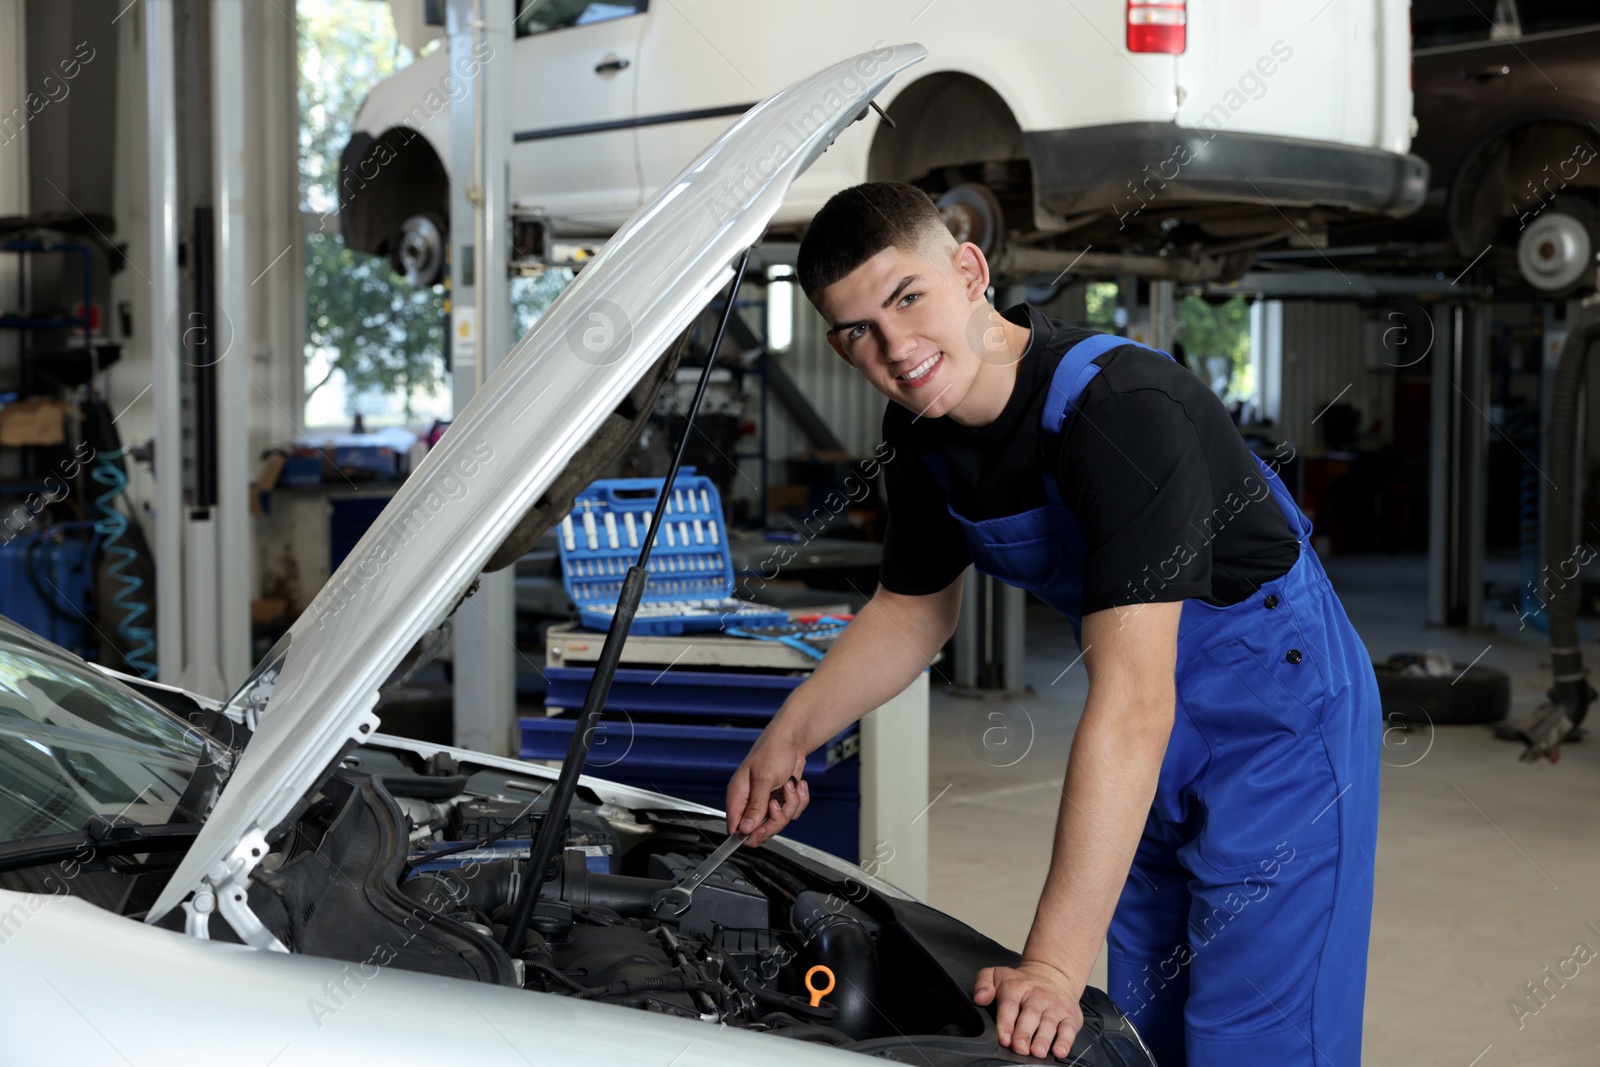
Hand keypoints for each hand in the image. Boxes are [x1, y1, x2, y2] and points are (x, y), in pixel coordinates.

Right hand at [725, 725, 809, 845]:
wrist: (793, 739)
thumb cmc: (773, 751)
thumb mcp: (764, 778)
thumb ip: (755, 805)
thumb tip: (745, 829)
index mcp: (739, 797)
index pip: (736, 828)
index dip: (750, 834)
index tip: (764, 829)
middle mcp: (751, 802)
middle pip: (760, 830)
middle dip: (776, 819)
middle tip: (778, 803)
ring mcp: (767, 801)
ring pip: (779, 821)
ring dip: (790, 805)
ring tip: (788, 786)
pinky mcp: (782, 799)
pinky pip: (792, 812)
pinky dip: (799, 800)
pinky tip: (796, 785)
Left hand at [973, 960, 1084, 1059]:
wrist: (1052, 975)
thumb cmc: (1021, 983)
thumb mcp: (996, 975)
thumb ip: (982, 983)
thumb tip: (980, 998)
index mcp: (1016, 987)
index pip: (1009, 1005)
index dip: (1006, 1022)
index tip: (1004, 1038)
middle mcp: (1036, 996)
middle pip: (1030, 1015)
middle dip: (1024, 1033)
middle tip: (1019, 1048)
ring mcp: (1054, 1006)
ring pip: (1049, 1022)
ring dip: (1043, 1039)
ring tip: (1037, 1052)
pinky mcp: (1070, 1015)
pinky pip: (1069, 1028)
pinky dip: (1066, 1041)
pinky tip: (1060, 1051)